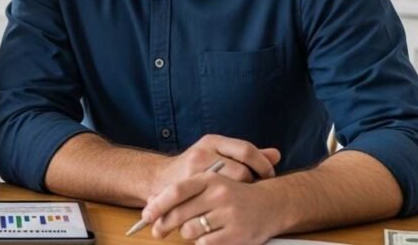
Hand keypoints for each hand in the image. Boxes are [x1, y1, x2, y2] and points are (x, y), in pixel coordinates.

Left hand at [143, 171, 283, 243]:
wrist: (271, 204)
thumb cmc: (232, 195)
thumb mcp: (210, 185)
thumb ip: (184, 192)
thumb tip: (153, 203)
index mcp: (210, 179)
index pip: (177, 191)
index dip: (158, 204)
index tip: (146, 215)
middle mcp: (220, 194)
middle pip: (179, 214)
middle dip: (163, 225)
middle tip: (157, 231)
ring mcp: (229, 214)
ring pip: (190, 231)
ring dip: (187, 233)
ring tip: (196, 228)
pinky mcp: (237, 234)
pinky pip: (204, 243)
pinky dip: (202, 242)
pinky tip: (210, 235)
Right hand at [152, 135, 280, 195]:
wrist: (158, 180)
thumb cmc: (194, 168)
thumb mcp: (218, 154)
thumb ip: (246, 155)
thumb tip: (276, 154)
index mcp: (212, 141)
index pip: (246, 150)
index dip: (263, 165)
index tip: (269, 176)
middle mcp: (203, 152)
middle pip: (241, 170)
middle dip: (252, 182)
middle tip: (255, 191)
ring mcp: (194, 171)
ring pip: (230, 187)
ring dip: (240, 195)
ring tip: (242, 199)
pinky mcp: (188, 189)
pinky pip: (216, 200)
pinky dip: (226, 205)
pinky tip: (229, 208)